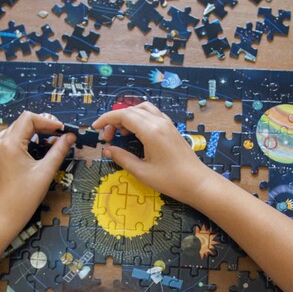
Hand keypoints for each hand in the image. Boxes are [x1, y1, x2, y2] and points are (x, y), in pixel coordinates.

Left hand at [0, 111, 74, 223]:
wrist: (6, 214)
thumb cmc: (24, 196)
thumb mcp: (45, 172)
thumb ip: (59, 151)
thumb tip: (70, 136)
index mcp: (10, 143)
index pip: (29, 118)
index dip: (48, 121)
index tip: (63, 129)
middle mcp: (1, 142)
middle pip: (24, 121)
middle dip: (43, 124)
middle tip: (61, 133)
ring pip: (18, 128)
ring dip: (35, 130)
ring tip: (52, 138)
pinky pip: (13, 137)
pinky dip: (27, 137)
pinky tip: (38, 145)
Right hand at [91, 102, 214, 203]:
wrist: (197, 183)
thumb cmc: (170, 180)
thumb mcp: (142, 172)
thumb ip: (122, 158)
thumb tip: (107, 150)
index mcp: (151, 131)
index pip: (123, 115)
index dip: (106, 119)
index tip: (95, 128)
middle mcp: (159, 122)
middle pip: (131, 110)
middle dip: (115, 120)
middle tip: (108, 138)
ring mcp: (167, 124)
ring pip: (143, 108)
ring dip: (128, 116)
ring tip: (122, 134)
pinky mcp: (172, 128)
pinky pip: (152, 114)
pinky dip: (140, 118)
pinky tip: (137, 133)